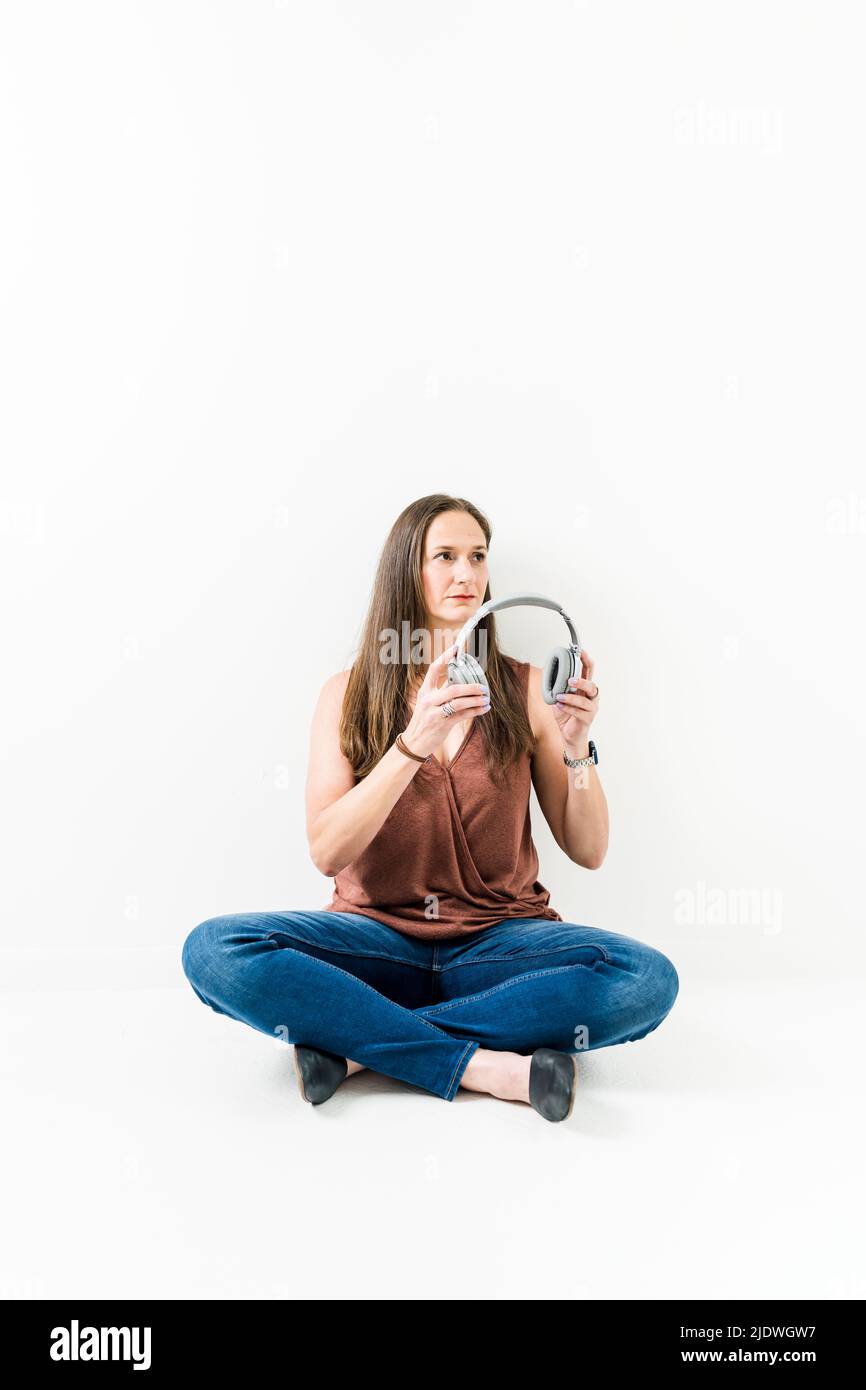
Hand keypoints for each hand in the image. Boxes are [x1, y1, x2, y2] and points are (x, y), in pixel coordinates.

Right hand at [401, 642, 490, 758]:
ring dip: (475, 700)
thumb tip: (458, 678)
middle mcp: (429, 700)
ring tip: (486, 698)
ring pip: (459, 703)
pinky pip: (462, 715)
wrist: (414, 742)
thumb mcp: (427, 703)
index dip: (445, 657)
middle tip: (483, 686)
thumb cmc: (424, 720)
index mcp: (424, 691)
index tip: (457, 649)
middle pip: (453, 688)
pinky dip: (475, 711)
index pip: (434, 669)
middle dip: (471, 686)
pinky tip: (484, 708)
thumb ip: (441, 691)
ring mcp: (435, 713)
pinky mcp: (442, 724)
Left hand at [551, 649, 597, 751]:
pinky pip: (579, 712)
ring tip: (559, 697)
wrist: (568, 735)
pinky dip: (568, 708)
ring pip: (586, 701)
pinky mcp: (588, 719)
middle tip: (570, 680)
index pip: (589, 670)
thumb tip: (546, 671)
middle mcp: (591, 697)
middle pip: (592, 685)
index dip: (586, 660)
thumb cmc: (565, 715)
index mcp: (584, 688)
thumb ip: (556, 685)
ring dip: (571, 698)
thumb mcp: (558, 697)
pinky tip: (559, 706)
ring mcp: (591, 708)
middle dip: (581, 681)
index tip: (580, 651)